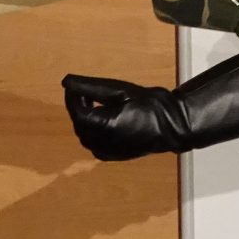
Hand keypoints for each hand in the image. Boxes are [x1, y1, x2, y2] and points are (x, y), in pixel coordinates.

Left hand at [62, 74, 188, 160]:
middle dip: (78, 106)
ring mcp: (105, 152)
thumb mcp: (119, 90)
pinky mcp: (111, 156)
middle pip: (78, 123)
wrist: (172, 126)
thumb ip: (90, 87)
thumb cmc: (148, 105)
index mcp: (103, 127)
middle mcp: (101, 144)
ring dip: (84, 118)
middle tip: (86, 90)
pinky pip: (93, 142)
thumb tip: (65, 81)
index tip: (73, 84)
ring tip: (95, 101)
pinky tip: (103, 117)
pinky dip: (92, 130)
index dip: (71, 97)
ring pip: (83, 134)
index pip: (76, 112)